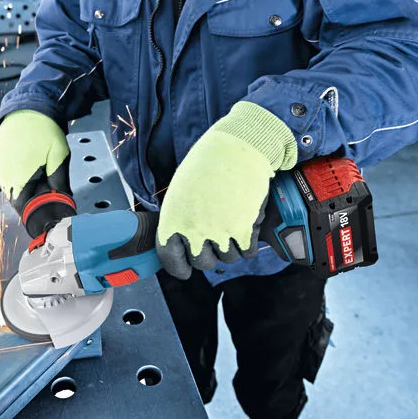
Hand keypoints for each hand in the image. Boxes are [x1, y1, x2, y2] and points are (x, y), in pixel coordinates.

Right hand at [0, 110, 70, 207]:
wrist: (27, 108)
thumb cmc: (45, 130)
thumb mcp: (60, 156)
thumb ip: (60, 181)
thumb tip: (63, 200)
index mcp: (19, 176)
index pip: (23, 205)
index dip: (35, 206)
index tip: (45, 201)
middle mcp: (3, 174)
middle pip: (17, 196)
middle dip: (30, 193)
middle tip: (43, 177)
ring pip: (10, 187)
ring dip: (21, 183)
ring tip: (33, 165)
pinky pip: (3, 176)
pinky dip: (12, 174)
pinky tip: (22, 161)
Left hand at [156, 102, 297, 279]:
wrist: (238, 148)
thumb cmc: (208, 164)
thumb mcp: (181, 190)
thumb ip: (180, 218)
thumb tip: (183, 241)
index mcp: (172, 218)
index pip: (169, 257)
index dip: (178, 267)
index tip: (185, 270)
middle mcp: (193, 229)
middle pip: (203, 263)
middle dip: (210, 254)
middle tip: (215, 237)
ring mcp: (219, 232)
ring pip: (227, 259)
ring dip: (231, 246)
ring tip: (232, 220)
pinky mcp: (244, 230)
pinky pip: (247, 252)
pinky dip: (248, 243)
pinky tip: (247, 224)